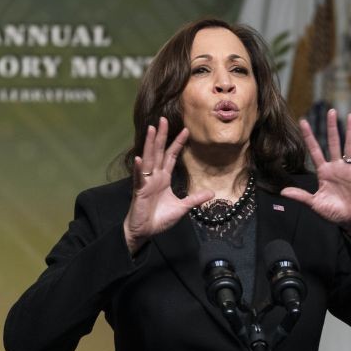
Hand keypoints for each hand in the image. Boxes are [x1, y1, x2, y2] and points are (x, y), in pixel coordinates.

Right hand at [123, 117, 212, 254]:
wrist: (145, 231)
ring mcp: (146, 182)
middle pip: (159, 152)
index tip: (186, 130)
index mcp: (163, 178)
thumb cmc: (159, 218)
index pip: (171, 156)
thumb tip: (211, 193)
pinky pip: (140, 178)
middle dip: (161, 136)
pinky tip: (141, 158)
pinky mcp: (140, 191)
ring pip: (149, 159)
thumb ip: (195, 199)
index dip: (177, 143)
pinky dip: (140, 168)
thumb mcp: (182, 208)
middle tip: (163, 119)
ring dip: (150, 144)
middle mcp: (154, 176)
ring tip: (151, 129)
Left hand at [281, 109, 350, 239]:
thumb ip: (301, 196)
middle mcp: (336, 166)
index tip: (303, 121)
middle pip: (333, 142)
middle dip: (331, 127)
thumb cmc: (333, 213)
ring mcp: (349, 169)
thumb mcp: (315, 204)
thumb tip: (283, 192)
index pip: (315, 150)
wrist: (350, 220)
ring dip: (350, 131)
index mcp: (323, 172)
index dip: (309, 136)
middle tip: (330, 110)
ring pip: (349, 146)